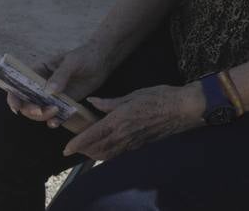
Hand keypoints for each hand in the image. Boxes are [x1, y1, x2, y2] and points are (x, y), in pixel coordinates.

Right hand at [6, 44, 111, 123]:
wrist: (102, 61)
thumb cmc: (85, 56)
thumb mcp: (73, 61)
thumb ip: (61, 74)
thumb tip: (49, 91)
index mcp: (38, 71)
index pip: (18, 84)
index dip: (13, 97)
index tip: (17, 107)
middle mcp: (40, 85)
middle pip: (26, 102)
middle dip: (30, 109)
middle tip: (42, 111)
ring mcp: (51, 95)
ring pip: (38, 111)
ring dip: (42, 116)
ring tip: (56, 111)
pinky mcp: (62, 103)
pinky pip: (53, 116)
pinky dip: (53, 121)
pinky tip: (57, 122)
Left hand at [62, 84, 202, 160]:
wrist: (182, 109)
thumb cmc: (159, 97)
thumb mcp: (133, 94)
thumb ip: (110, 102)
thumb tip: (92, 101)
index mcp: (119, 120)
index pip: (93, 135)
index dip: (77, 143)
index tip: (66, 149)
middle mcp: (123, 135)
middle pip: (96, 150)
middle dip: (83, 151)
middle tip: (74, 147)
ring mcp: (131, 143)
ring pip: (106, 155)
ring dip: (93, 154)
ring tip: (86, 149)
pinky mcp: (139, 145)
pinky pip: (117, 154)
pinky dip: (106, 154)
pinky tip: (105, 147)